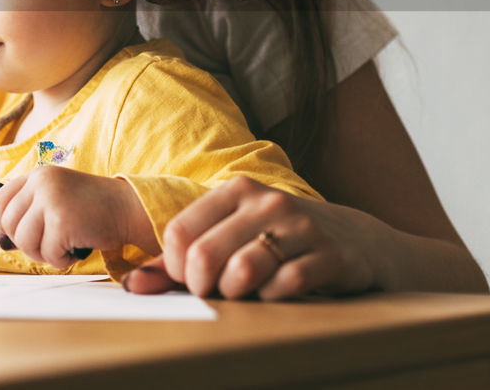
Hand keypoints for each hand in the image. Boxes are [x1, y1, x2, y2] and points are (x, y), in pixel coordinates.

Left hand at [0, 168, 156, 268]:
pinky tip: (76, 249)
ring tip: (63, 247)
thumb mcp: (56, 200)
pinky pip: (47, 254)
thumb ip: (30, 214)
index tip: (18, 235)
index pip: (0, 200)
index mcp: (38, 175)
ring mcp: (51, 200)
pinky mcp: (62, 221)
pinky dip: (61, 260)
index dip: (4, 223)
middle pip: (8, 225)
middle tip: (49, 245)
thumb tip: (1, 240)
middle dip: (26, 244)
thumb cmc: (93, 209)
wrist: (128, 208)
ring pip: (23, 242)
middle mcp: (41, 183)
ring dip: (43, 254)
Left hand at [123, 176, 378, 299]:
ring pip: (243, 271)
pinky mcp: (329, 255)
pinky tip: (277, 293)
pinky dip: (272, 299)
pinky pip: (284, 287)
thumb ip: (181, 260)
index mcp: (236, 190)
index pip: (179, 232)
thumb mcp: (232, 235)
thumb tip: (133, 284)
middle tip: (216, 292)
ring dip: (236, 294)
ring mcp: (300, 226)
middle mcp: (266, 201)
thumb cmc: (279, 240)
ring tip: (244, 292)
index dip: (175, 268)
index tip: (190, 279)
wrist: (357, 240)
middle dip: (202, 286)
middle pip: (205, 255)